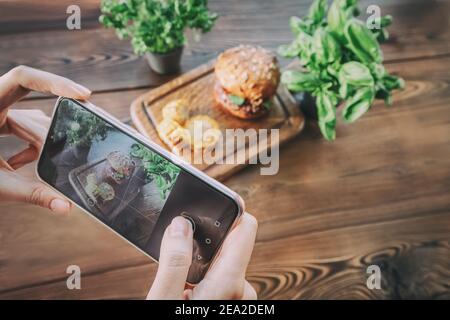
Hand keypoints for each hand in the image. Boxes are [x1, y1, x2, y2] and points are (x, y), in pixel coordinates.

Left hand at [0, 66, 90, 214]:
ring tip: (40, 167)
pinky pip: (20, 127)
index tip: (83, 94)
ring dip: (39, 144)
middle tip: (69, 152)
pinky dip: (27, 146)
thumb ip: (32, 195)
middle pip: (34, 109)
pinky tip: (21, 165)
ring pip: (30, 121)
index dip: (55, 81)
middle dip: (51, 134)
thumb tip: (66, 208)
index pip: (24, 77)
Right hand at [147, 212, 257, 299]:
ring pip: (222, 260)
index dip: (230, 208)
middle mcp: (241, 288)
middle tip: (180, 241)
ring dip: (202, 258)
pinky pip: (219, 274)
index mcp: (229, 282)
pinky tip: (185, 284)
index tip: (212, 199)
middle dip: (206, 238)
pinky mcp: (229, 299)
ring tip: (179, 272)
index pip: (245, 227)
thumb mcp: (165, 297)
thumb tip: (180, 224)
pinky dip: (204, 273)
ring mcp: (237, 295)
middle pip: (229, 242)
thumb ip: (174, 261)